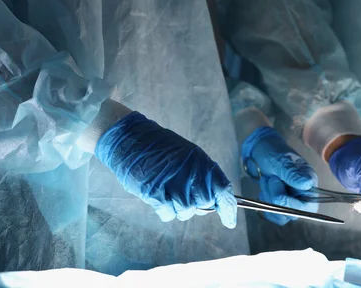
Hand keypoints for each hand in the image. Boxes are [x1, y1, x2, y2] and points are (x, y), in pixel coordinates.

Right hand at [95, 112, 236, 228]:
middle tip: (186, 196)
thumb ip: (202, 174)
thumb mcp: (188, 154)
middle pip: (205, 203)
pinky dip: (165, 211)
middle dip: (198, 206)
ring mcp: (171, 182)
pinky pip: (167, 214)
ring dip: (179, 208)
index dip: (229, 209)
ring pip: (186, 211)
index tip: (230, 222)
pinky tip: (159, 197)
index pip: (223, 188)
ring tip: (169, 193)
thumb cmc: (160, 147)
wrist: (130, 137)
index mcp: (201, 161)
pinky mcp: (153, 192)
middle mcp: (190, 172)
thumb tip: (214, 200)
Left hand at [242, 127, 317, 224]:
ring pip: (281, 214)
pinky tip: (263, 190)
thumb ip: (292, 174)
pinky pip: (273, 214)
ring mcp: (290, 199)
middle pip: (293, 212)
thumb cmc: (273, 151)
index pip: (309, 206)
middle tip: (270, 179)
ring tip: (266, 180)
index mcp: (308, 182)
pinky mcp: (279, 203)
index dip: (294, 206)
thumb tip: (307, 184)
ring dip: (269, 199)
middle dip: (277, 199)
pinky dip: (265, 204)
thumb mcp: (282, 160)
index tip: (279, 197)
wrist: (259, 150)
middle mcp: (302, 194)